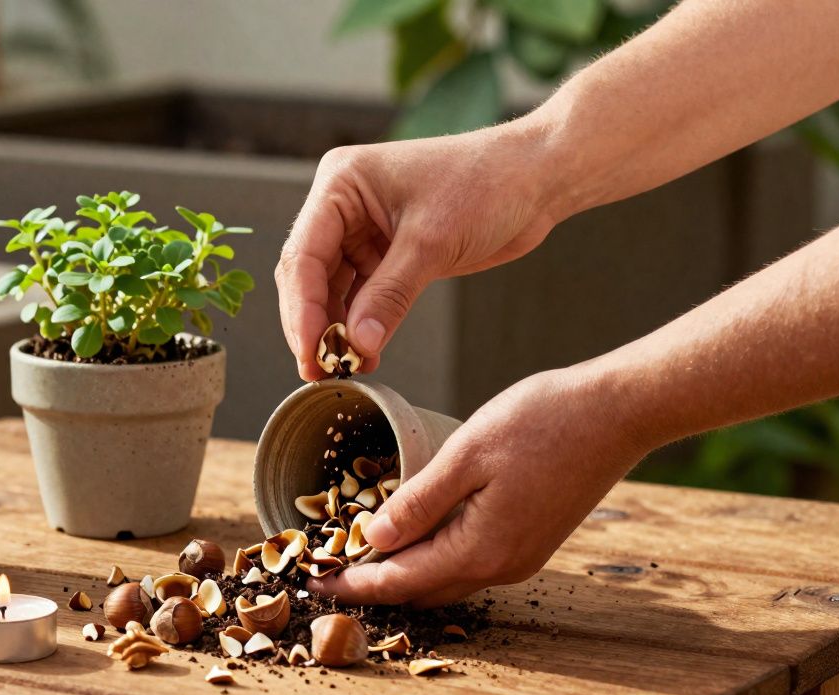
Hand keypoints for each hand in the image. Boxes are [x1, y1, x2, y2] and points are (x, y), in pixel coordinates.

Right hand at [275, 123, 560, 380]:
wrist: (536, 178)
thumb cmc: (486, 184)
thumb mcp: (432, 243)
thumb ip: (389, 295)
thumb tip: (356, 345)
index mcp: (340, 183)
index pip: (304, 254)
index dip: (302, 309)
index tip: (310, 351)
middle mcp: (342, 205)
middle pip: (308, 275)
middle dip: (312, 324)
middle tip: (319, 370)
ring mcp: (361, 229)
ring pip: (329, 290)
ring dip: (334, 330)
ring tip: (342, 370)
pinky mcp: (384, 252)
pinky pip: (359, 295)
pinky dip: (359, 325)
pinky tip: (365, 354)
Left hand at [308, 368, 651, 606]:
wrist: (617, 412)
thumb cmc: (544, 422)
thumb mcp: (467, 454)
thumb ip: (419, 502)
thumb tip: (376, 538)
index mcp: (481, 549)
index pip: (400, 580)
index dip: (353, 584)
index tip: (312, 583)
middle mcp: (502, 565)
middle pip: (421, 589)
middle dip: (372, 584)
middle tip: (327, 570)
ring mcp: (520, 556)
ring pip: (446, 579)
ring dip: (402, 571)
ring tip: (359, 553)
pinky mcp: (530, 540)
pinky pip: (468, 562)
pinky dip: (432, 557)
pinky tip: (412, 534)